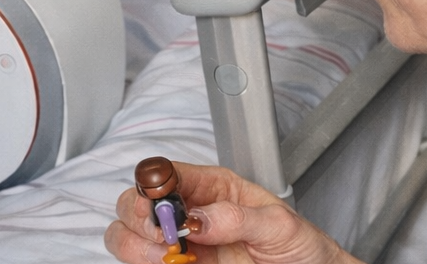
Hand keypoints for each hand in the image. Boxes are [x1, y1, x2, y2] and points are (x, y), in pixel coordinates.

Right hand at [106, 162, 353, 263]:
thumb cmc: (300, 247)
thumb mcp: (279, 225)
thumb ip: (238, 217)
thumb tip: (199, 218)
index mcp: (212, 188)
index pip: (164, 173)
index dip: (151, 186)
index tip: (160, 207)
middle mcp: (190, 212)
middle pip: (133, 202)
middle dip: (139, 219)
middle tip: (164, 238)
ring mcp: (181, 243)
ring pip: (126, 235)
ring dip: (136, 246)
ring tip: (168, 258)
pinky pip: (142, 263)